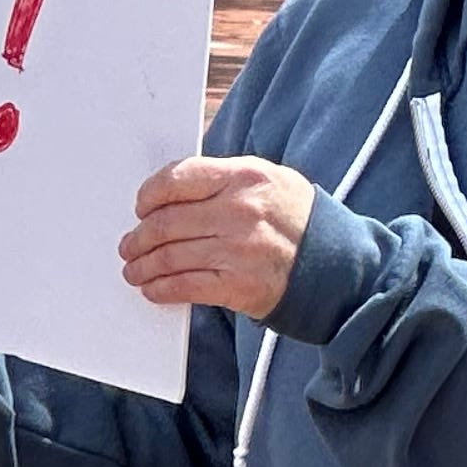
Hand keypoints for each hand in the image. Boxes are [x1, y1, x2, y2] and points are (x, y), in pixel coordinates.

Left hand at [120, 154, 315, 316]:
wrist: (337, 264)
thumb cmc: (297, 219)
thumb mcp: (268, 178)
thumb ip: (223, 179)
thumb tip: (173, 191)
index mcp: (244, 177)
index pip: (178, 179)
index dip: (150, 194)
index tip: (141, 206)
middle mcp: (239, 212)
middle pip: (167, 223)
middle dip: (139, 237)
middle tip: (129, 245)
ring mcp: (238, 251)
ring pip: (170, 256)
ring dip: (143, 266)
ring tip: (134, 269)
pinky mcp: (238, 286)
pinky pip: (186, 286)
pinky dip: (162, 289)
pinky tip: (153, 289)